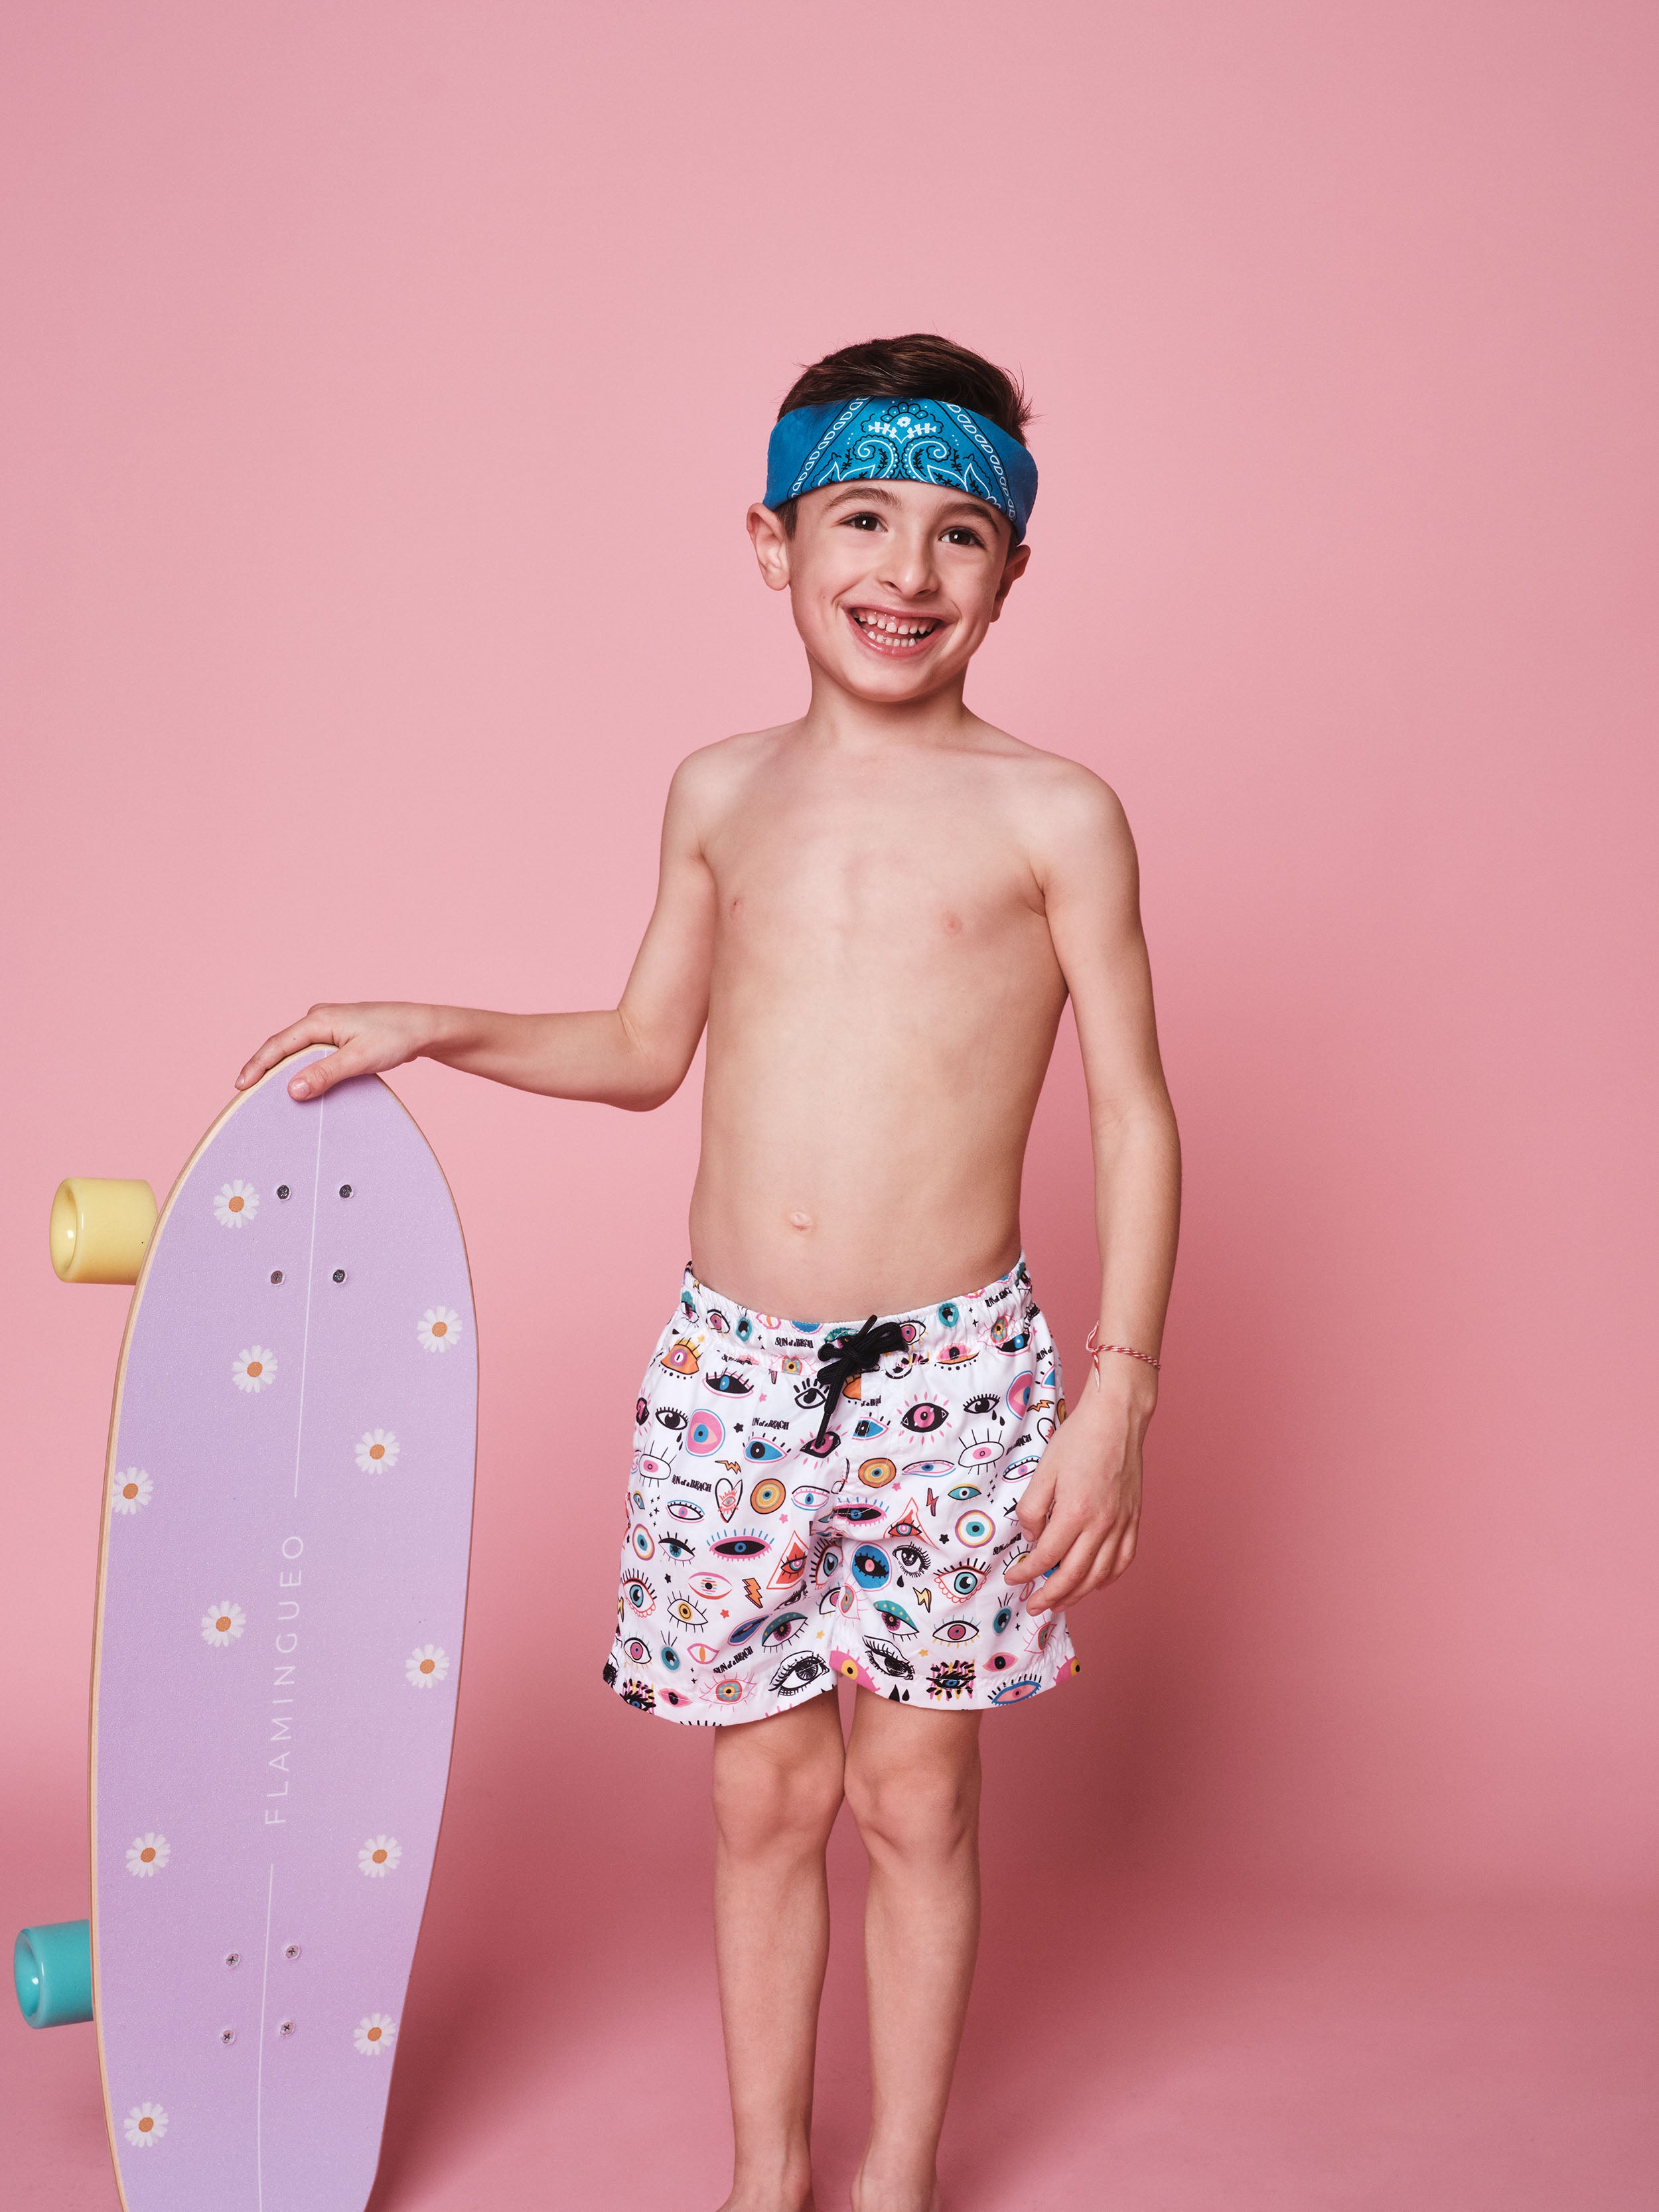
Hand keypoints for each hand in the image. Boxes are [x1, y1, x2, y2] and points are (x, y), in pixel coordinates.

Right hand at [236, 1002, 437, 1100]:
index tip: (241, 1086)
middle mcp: (320, 1017)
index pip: (278, 1044)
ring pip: (296, 1048)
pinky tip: (296, 1081)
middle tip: (245, 1093)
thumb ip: (325, 1074)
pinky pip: (311, 1051)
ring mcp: (330, 1024)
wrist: (425, 1028)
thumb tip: (292, 1089)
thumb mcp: (359, 1059)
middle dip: (263, 1067)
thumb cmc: (396, 1038)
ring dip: (281, 1067)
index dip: (257, 1065)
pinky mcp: (340, 1034)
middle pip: (282, 1045)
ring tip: (263, 1091)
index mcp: (319, 1019)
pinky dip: (299, 1065)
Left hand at [1003, 1373, 1151, 1614]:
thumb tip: (1030, 1538)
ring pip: (1100, 1574)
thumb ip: (1032, 1507)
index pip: (1046, 1556)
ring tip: (1061, 1602)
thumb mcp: (1044, 1469)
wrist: (1118, 1419)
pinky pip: (1123, 1560)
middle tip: (1035, 1607)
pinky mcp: (1134, 1519)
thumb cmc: (1079, 1439)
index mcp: (1075, 1512)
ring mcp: (1121, 1524)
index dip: (1027, 1573)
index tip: (1014, 1578)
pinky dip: (1109, 1578)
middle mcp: (1101, 1524)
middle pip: (1074, 1575)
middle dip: (1051, 1596)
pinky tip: (1096, 1583)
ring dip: (1078, 1594)